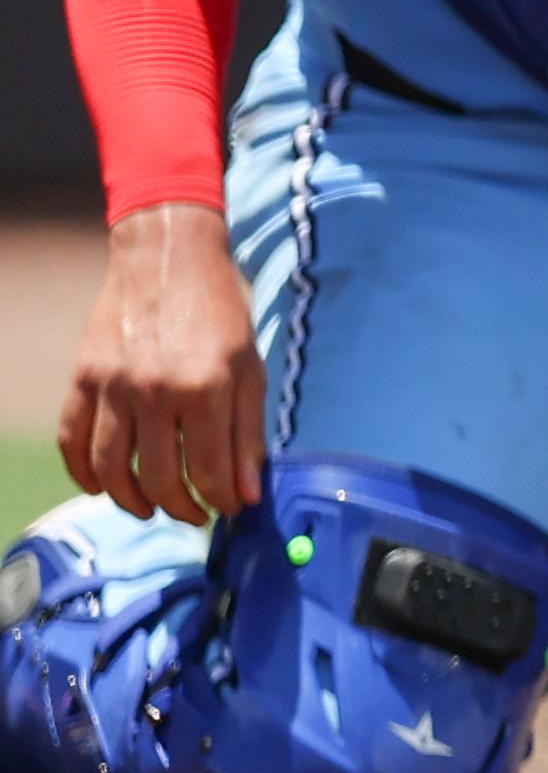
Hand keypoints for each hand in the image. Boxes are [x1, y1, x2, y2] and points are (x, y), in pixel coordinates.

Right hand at [61, 203, 262, 526]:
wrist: (167, 257)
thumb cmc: (219, 311)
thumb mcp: (250, 367)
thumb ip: (248, 433)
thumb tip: (248, 493)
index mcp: (205, 387)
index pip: (208, 471)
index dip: (221, 500)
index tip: (229, 507)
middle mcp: (154, 391)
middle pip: (158, 478)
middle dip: (179, 508)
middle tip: (193, 515)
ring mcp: (112, 387)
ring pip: (110, 470)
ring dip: (130, 501)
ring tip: (151, 508)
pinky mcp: (82, 379)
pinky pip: (72, 442)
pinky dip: (83, 473)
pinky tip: (102, 486)